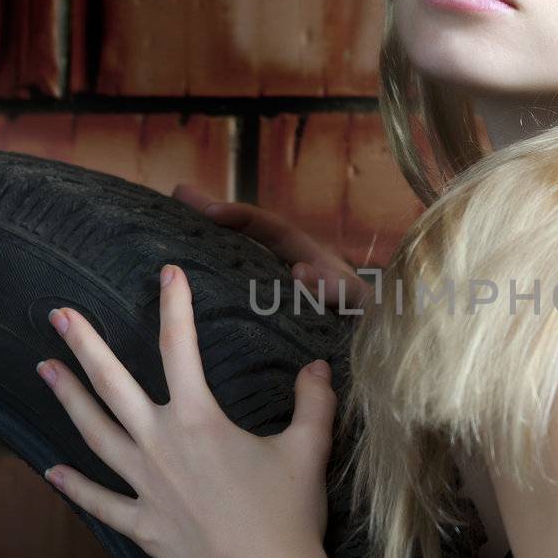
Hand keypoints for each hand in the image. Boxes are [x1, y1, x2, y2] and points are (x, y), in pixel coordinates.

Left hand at [35, 262, 339, 557]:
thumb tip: (316, 366)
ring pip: (95, 434)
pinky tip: (50, 472)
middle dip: (85, 345)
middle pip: (113, 385)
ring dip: (68, 400)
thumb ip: (312, 402)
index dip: (175, 305)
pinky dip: (75, 487)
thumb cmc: (290, 517)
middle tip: (59, 314)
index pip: (181, 347)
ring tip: (42, 370)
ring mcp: (146, 488)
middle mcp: (161, 446)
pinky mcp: (144, 527)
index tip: (168, 273)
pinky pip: (101, 503)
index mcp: (199, 420)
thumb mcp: (309, 449)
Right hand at [172, 183, 371, 309]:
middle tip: (177, 194)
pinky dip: (216, 296)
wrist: (388, 364)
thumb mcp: (365, 306)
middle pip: (249, 238)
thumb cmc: (381, 329)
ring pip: (241, 269)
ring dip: (209, 251)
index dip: (243, 216)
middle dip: (215, 217)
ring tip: (169, 236)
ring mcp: (283, 299)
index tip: (210, 211)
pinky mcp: (276, 326)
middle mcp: (294, 274)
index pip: (273, 230)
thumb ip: (338, 290)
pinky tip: (184, 301)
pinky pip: (241, 304)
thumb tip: (301, 271)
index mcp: (315, 262)